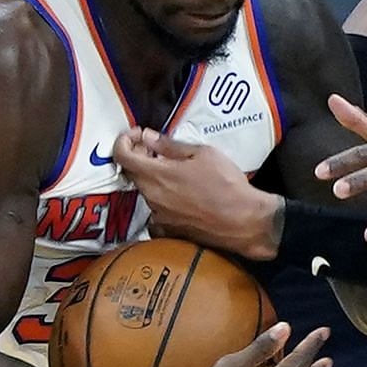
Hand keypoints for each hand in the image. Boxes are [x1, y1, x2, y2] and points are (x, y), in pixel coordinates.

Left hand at [111, 128, 280, 260]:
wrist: (244, 221)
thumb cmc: (227, 185)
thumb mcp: (202, 154)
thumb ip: (170, 146)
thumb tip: (149, 138)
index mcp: (157, 175)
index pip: (122, 156)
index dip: (124, 141)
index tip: (137, 135)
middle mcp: (152, 197)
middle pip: (132, 173)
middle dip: (139, 156)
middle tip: (156, 148)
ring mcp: (159, 216)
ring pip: (145, 191)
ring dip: (152, 178)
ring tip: (174, 171)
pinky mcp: (168, 231)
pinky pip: (155, 212)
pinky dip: (161, 201)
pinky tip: (179, 196)